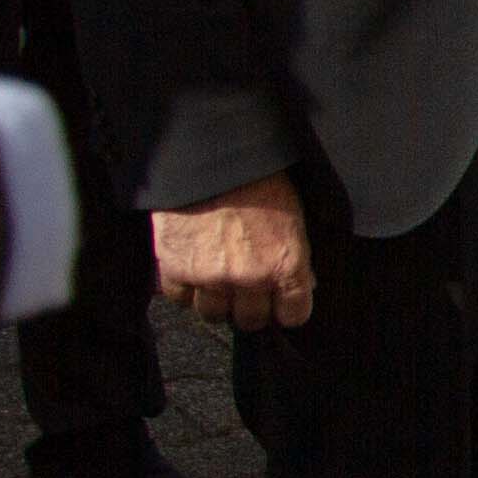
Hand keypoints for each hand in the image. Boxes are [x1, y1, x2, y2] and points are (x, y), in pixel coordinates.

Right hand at [154, 175, 311, 331]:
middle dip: (250, 307)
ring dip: (216, 301)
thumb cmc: (260, 181)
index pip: (293, 315)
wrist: (212, 156)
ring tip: (215, 280)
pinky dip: (184, 288)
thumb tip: (301, 285)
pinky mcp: (176, 268)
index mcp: (286, 266)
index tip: (280, 303)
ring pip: (213, 314)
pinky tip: (190, 270)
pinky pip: (179, 299)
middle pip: (250, 320)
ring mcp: (211, 277)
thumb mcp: (294, 218)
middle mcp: (250, 278)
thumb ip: (296, 258)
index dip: (286, 309)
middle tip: (245, 289)